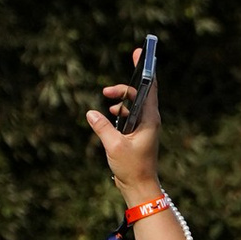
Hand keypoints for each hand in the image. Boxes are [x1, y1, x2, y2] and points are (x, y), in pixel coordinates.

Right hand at [87, 46, 162, 200]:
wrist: (140, 187)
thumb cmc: (132, 168)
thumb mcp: (113, 146)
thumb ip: (102, 127)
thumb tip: (90, 112)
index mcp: (149, 119)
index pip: (150, 87)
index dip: (146, 69)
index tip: (141, 52)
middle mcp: (150, 119)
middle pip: (138, 93)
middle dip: (122, 88)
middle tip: (106, 90)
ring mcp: (145, 126)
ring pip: (132, 104)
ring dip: (119, 101)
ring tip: (107, 105)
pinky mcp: (138, 133)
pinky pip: (130, 115)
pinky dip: (119, 112)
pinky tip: (109, 116)